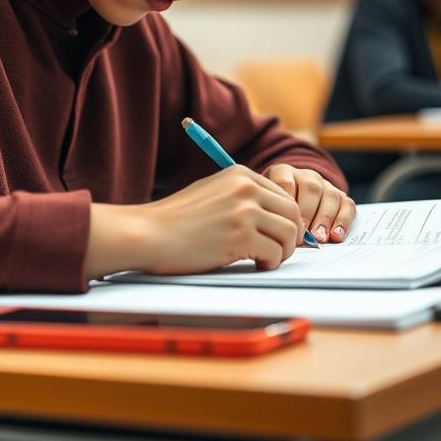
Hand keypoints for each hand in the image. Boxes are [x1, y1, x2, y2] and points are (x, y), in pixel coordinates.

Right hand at [130, 165, 302, 275]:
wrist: (148, 233)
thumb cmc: (174, 219)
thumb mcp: (211, 192)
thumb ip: (240, 196)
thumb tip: (271, 214)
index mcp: (240, 174)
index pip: (284, 194)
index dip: (287, 218)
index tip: (281, 234)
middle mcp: (246, 188)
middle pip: (293, 212)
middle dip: (291, 236)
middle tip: (280, 251)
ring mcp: (244, 212)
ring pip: (289, 234)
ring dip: (283, 252)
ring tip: (266, 260)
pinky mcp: (240, 237)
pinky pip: (274, 253)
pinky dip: (270, 263)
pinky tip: (256, 265)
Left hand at [262, 163, 355, 243]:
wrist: (292, 199)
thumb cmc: (274, 205)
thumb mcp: (266, 203)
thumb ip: (270, 212)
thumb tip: (277, 233)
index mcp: (283, 172)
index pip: (285, 183)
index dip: (287, 205)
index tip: (286, 225)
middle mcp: (306, 175)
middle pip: (310, 189)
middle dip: (307, 214)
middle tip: (303, 235)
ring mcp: (325, 184)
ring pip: (330, 196)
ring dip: (325, 220)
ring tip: (319, 238)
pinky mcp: (341, 196)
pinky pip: (347, 205)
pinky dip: (343, 221)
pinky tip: (336, 236)